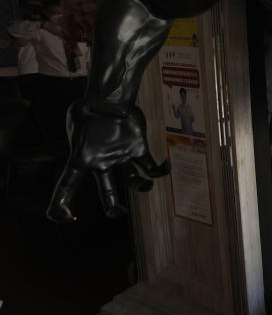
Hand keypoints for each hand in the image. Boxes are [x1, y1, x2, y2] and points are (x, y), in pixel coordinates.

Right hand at [47, 100, 169, 221]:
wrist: (108, 97)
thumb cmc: (91, 104)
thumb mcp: (78, 111)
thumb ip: (83, 119)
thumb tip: (101, 115)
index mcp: (81, 158)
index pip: (66, 185)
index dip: (61, 203)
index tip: (65, 217)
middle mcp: (102, 162)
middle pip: (106, 192)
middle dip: (112, 206)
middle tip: (117, 213)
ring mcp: (121, 157)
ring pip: (132, 181)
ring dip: (141, 187)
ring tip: (146, 185)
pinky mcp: (138, 149)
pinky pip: (151, 166)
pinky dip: (161, 170)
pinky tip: (167, 165)